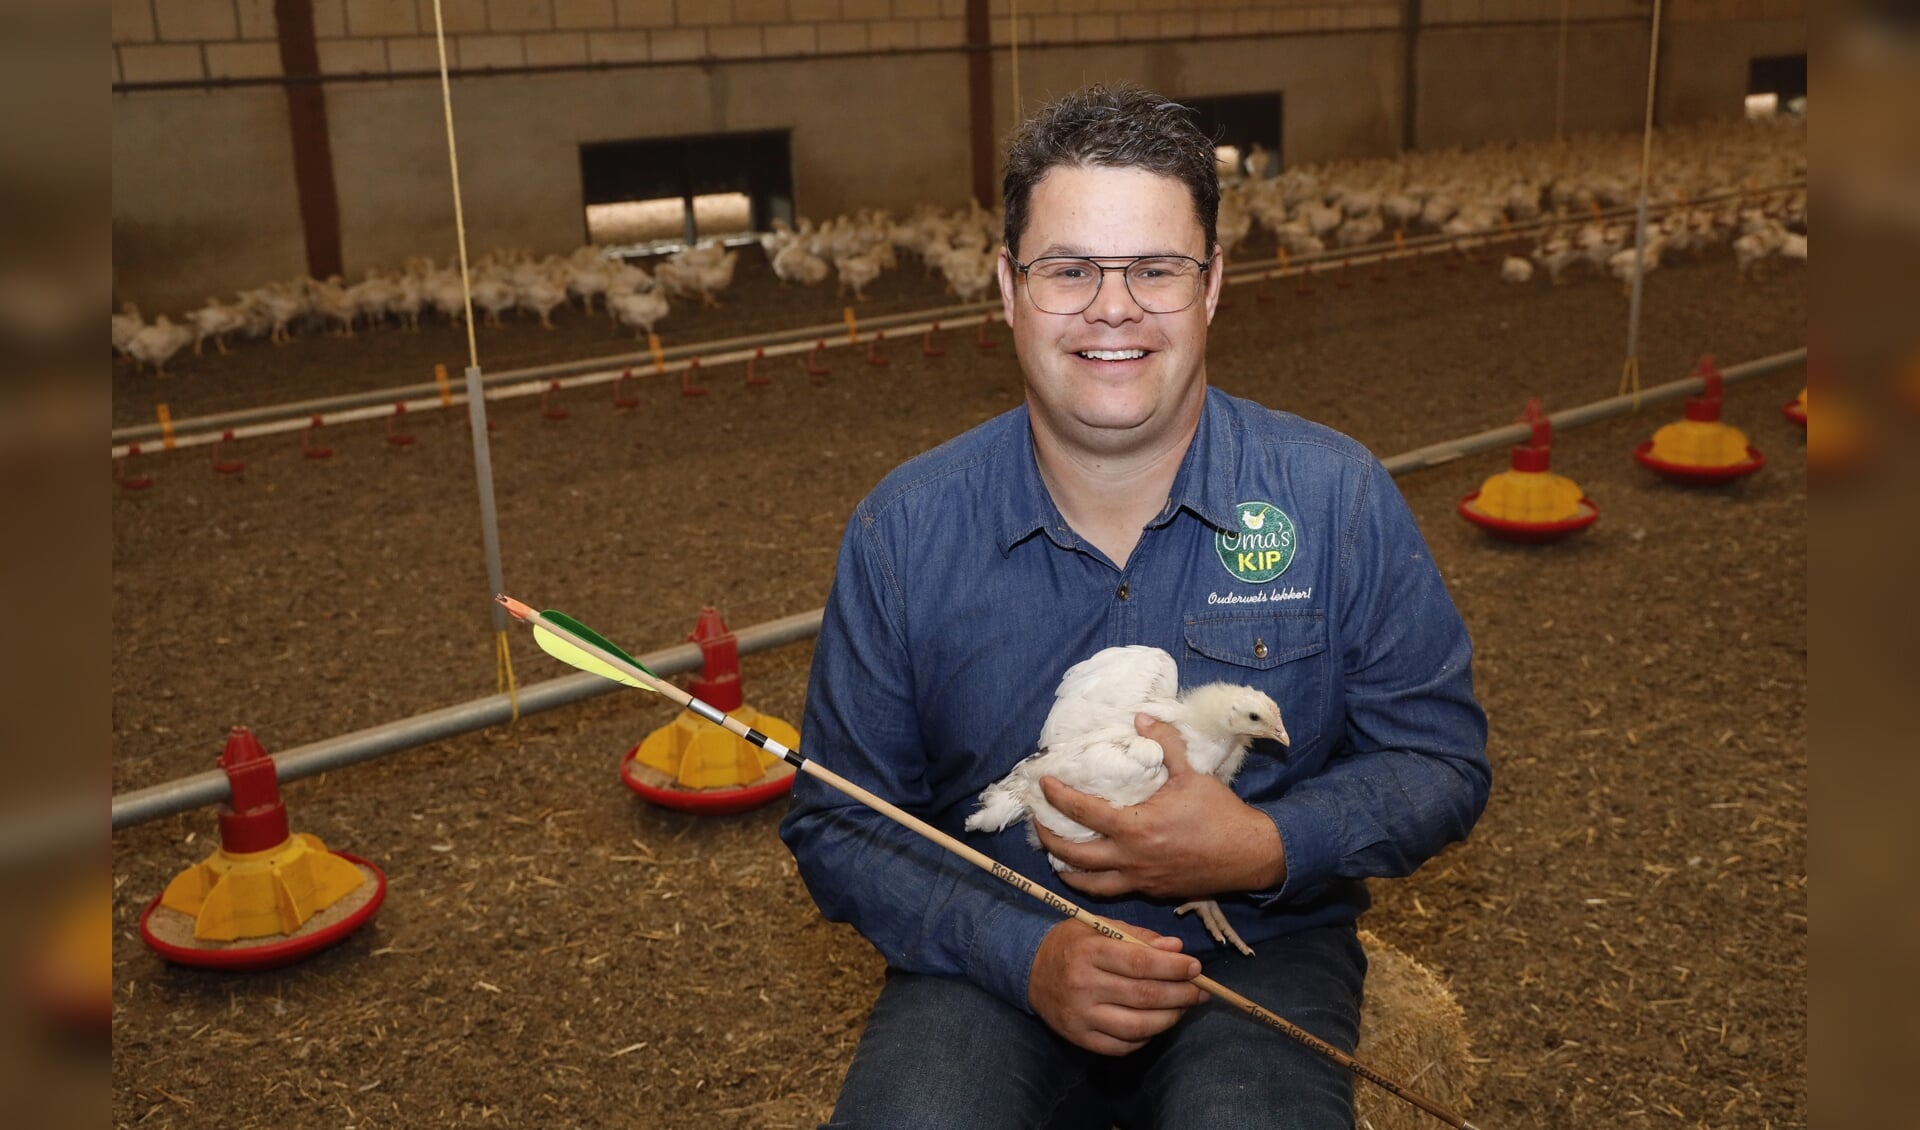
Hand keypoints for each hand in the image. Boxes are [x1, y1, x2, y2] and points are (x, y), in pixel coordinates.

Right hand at [1027, 919, 1208, 1054]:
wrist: (1027, 968)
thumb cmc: (1071, 943)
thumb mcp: (1100, 926)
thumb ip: (1139, 937)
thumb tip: (1177, 949)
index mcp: (1089, 951)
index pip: (1140, 964)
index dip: (1173, 968)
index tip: (1196, 968)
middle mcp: (1083, 985)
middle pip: (1143, 997)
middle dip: (1180, 995)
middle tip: (1199, 991)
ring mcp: (1080, 1016)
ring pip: (1137, 1027)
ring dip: (1168, 1019)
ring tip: (1182, 1008)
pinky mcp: (1078, 1038)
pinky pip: (1121, 1046)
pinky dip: (1145, 1038)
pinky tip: (1154, 1024)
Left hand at [1036, 714, 1284, 899]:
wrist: (1250, 855)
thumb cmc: (1220, 814)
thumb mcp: (1191, 773)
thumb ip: (1164, 744)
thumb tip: (1142, 715)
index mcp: (1135, 828)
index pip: (1082, 813)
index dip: (1058, 797)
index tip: (1044, 785)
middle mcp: (1131, 859)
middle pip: (1073, 857)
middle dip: (1049, 839)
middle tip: (1038, 823)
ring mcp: (1140, 880)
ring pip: (1090, 884)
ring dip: (1067, 870)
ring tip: (1055, 857)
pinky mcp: (1152, 892)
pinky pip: (1115, 890)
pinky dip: (1096, 881)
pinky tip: (1094, 870)